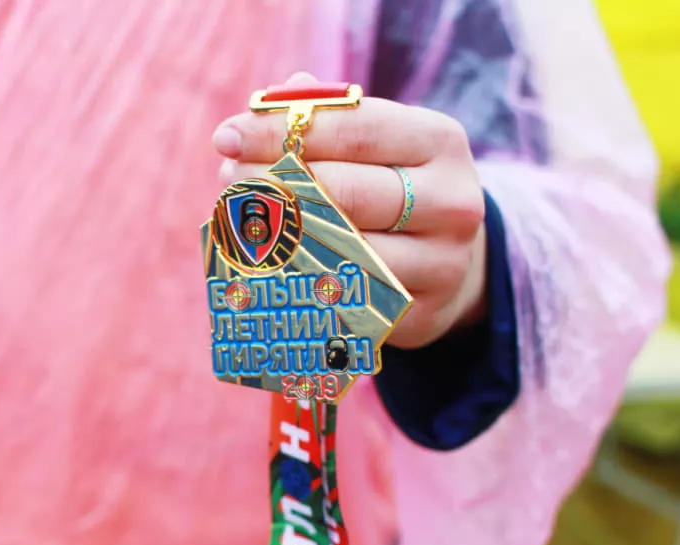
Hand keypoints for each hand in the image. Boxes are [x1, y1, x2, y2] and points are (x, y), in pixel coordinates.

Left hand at [212, 73, 486, 349]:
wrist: (444, 262)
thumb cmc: (387, 184)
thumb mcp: (371, 142)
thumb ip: (325, 116)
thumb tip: (279, 98)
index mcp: (439, 142)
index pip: (355, 129)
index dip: (283, 131)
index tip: (227, 137)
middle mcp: (452, 201)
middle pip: (346, 191)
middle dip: (275, 183)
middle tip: (230, 180)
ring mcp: (441, 262)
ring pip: (344, 249)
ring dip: (279, 235)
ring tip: (240, 220)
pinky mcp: (420, 312)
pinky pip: (343, 295)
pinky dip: (296, 278)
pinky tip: (265, 262)